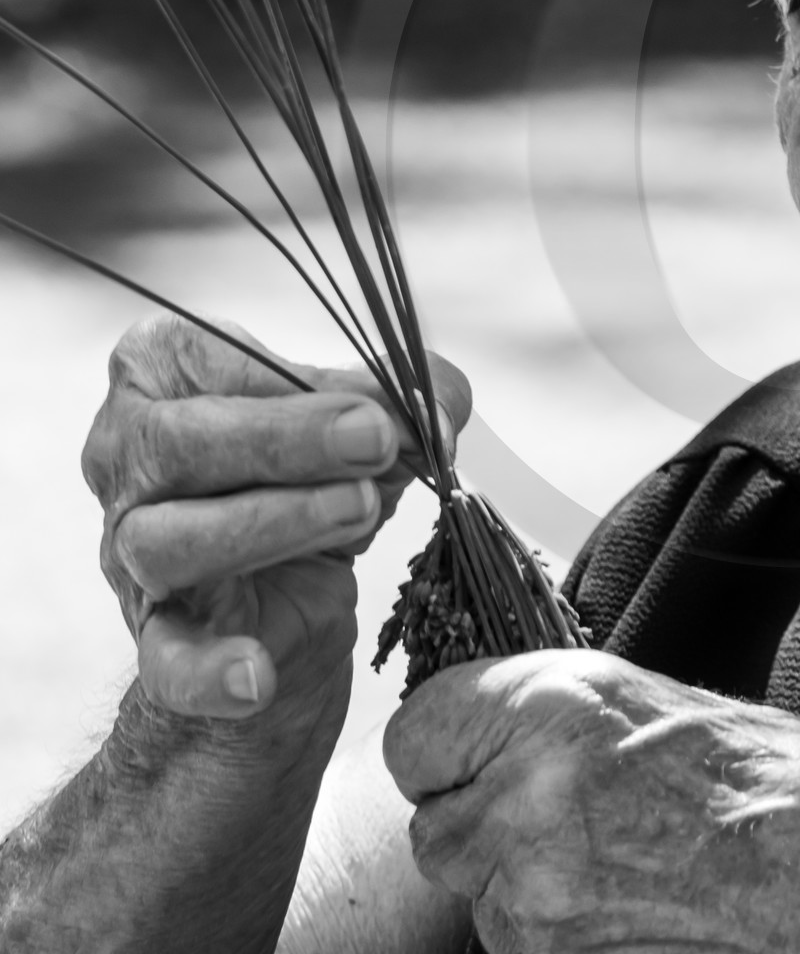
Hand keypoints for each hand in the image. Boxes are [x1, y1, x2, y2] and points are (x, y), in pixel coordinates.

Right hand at [82, 314, 470, 723]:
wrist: (287, 602)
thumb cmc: (316, 479)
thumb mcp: (367, 423)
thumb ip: (410, 401)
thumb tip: (435, 412)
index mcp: (163, 374)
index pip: (211, 362)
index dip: (304, 386)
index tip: (388, 410)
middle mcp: (127, 458)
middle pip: (178, 443)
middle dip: (286, 440)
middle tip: (376, 442)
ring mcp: (128, 553)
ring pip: (168, 539)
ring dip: (275, 524)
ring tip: (361, 510)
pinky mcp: (155, 638)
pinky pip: (165, 659)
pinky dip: (208, 670)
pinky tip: (255, 674)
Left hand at [384, 651, 799, 953]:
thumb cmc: (770, 785)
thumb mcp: (652, 704)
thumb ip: (552, 715)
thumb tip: (486, 726)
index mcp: (551, 705)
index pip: (411, 735)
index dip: (446, 748)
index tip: (478, 752)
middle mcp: (526, 797)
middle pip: (436, 825)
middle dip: (484, 822)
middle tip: (571, 813)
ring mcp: (533, 899)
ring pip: (477, 892)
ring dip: (523, 882)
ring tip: (621, 858)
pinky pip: (516, 943)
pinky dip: (555, 931)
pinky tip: (631, 903)